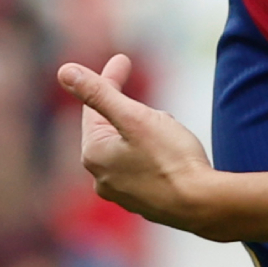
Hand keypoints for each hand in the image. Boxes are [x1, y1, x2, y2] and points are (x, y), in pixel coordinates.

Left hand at [57, 54, 219, 235]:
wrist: (204, 206)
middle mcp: (101, 178)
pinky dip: (155, 155)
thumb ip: (99, 93)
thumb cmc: (171, 159)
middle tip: (159, 111)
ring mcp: (123, 194)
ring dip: (146, 133)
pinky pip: (144, 167)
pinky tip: (174, 157)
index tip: (123, 60)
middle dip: (134, 112)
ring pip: (130, 148)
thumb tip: (64, 71)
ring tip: (171, 135)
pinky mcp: (145, 203)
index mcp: (94, 154)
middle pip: (113, 128)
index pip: (95, 107)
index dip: (109, 80)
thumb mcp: (134, 117)